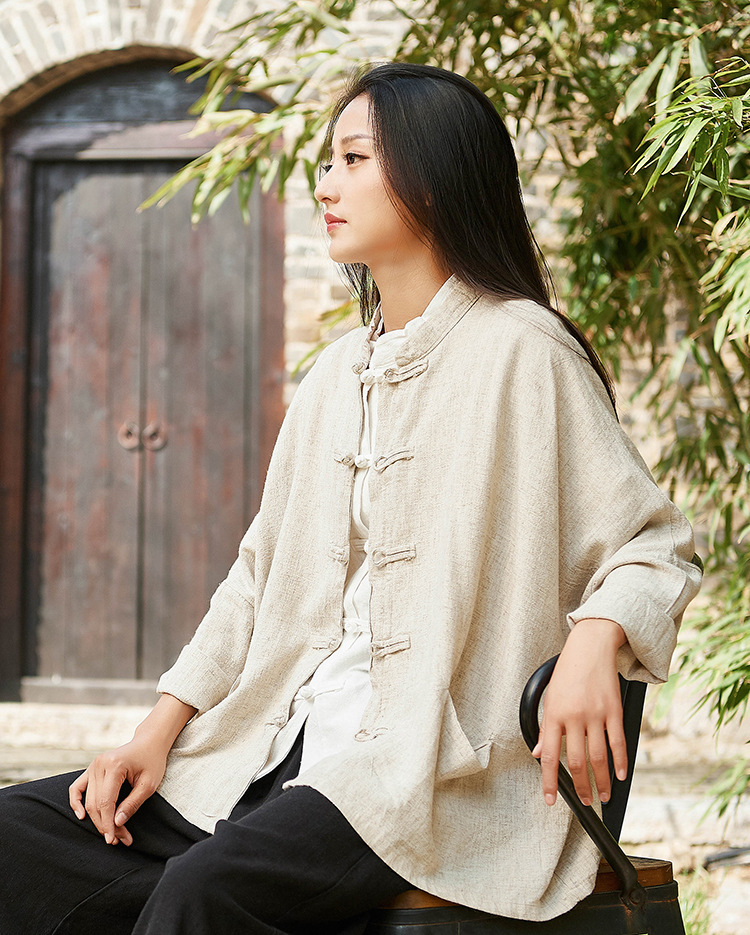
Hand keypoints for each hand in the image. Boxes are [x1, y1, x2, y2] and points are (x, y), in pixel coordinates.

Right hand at [69, 737, 167, 845]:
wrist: (149, 742)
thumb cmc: (152, 761)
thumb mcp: (149, 784)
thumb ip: (132, 804)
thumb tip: (116, 823)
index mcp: (114, 766)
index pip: (105, 802)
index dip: (108, 824)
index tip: (114, 839)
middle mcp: (99, 764)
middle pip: (95, 804)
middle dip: (105, 825)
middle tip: (119, 840)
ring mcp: (93, 765)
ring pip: (88, 800)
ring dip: (96, 820)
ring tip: (109, 834)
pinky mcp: (91, 768)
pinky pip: (77, 787)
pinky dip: (76, 802)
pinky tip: (81, 816)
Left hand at [532, 618, 627, 806]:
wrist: (590, 646)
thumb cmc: (567, 671)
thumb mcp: (549, 697)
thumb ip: (546, 728)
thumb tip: (538, 754)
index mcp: (554, 714)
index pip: (549, 756)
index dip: (549, 782)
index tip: (550, 799)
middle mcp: (574, 716)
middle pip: (576, 761)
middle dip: (581, 787)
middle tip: (585, 801)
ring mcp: (596, 714)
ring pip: (598, 757)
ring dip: (602, 781)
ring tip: (603, 795)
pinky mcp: (614, 710)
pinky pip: (618, 742)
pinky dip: (620, 762)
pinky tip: (620, 775)